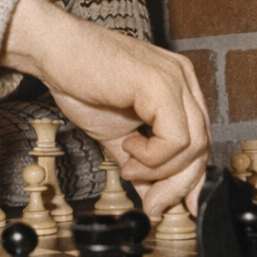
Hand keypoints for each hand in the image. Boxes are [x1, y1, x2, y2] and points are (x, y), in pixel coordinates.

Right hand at [1, 0, 209, 217]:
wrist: (54, 51)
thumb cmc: (80, 81)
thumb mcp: (116, 134)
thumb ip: (139, 163)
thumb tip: (151, 197)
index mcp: (178, 88)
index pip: (198, 141)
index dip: (188, 179)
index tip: (168, 205)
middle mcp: (183, 80)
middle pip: (201, 146)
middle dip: (177, 185)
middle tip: (152, 205)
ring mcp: (176, 79)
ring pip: (193, 145)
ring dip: (160, 171)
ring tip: (129, 167)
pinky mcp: (161, 83)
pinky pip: (175, 138)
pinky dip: (153, 156)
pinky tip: (128, 146)